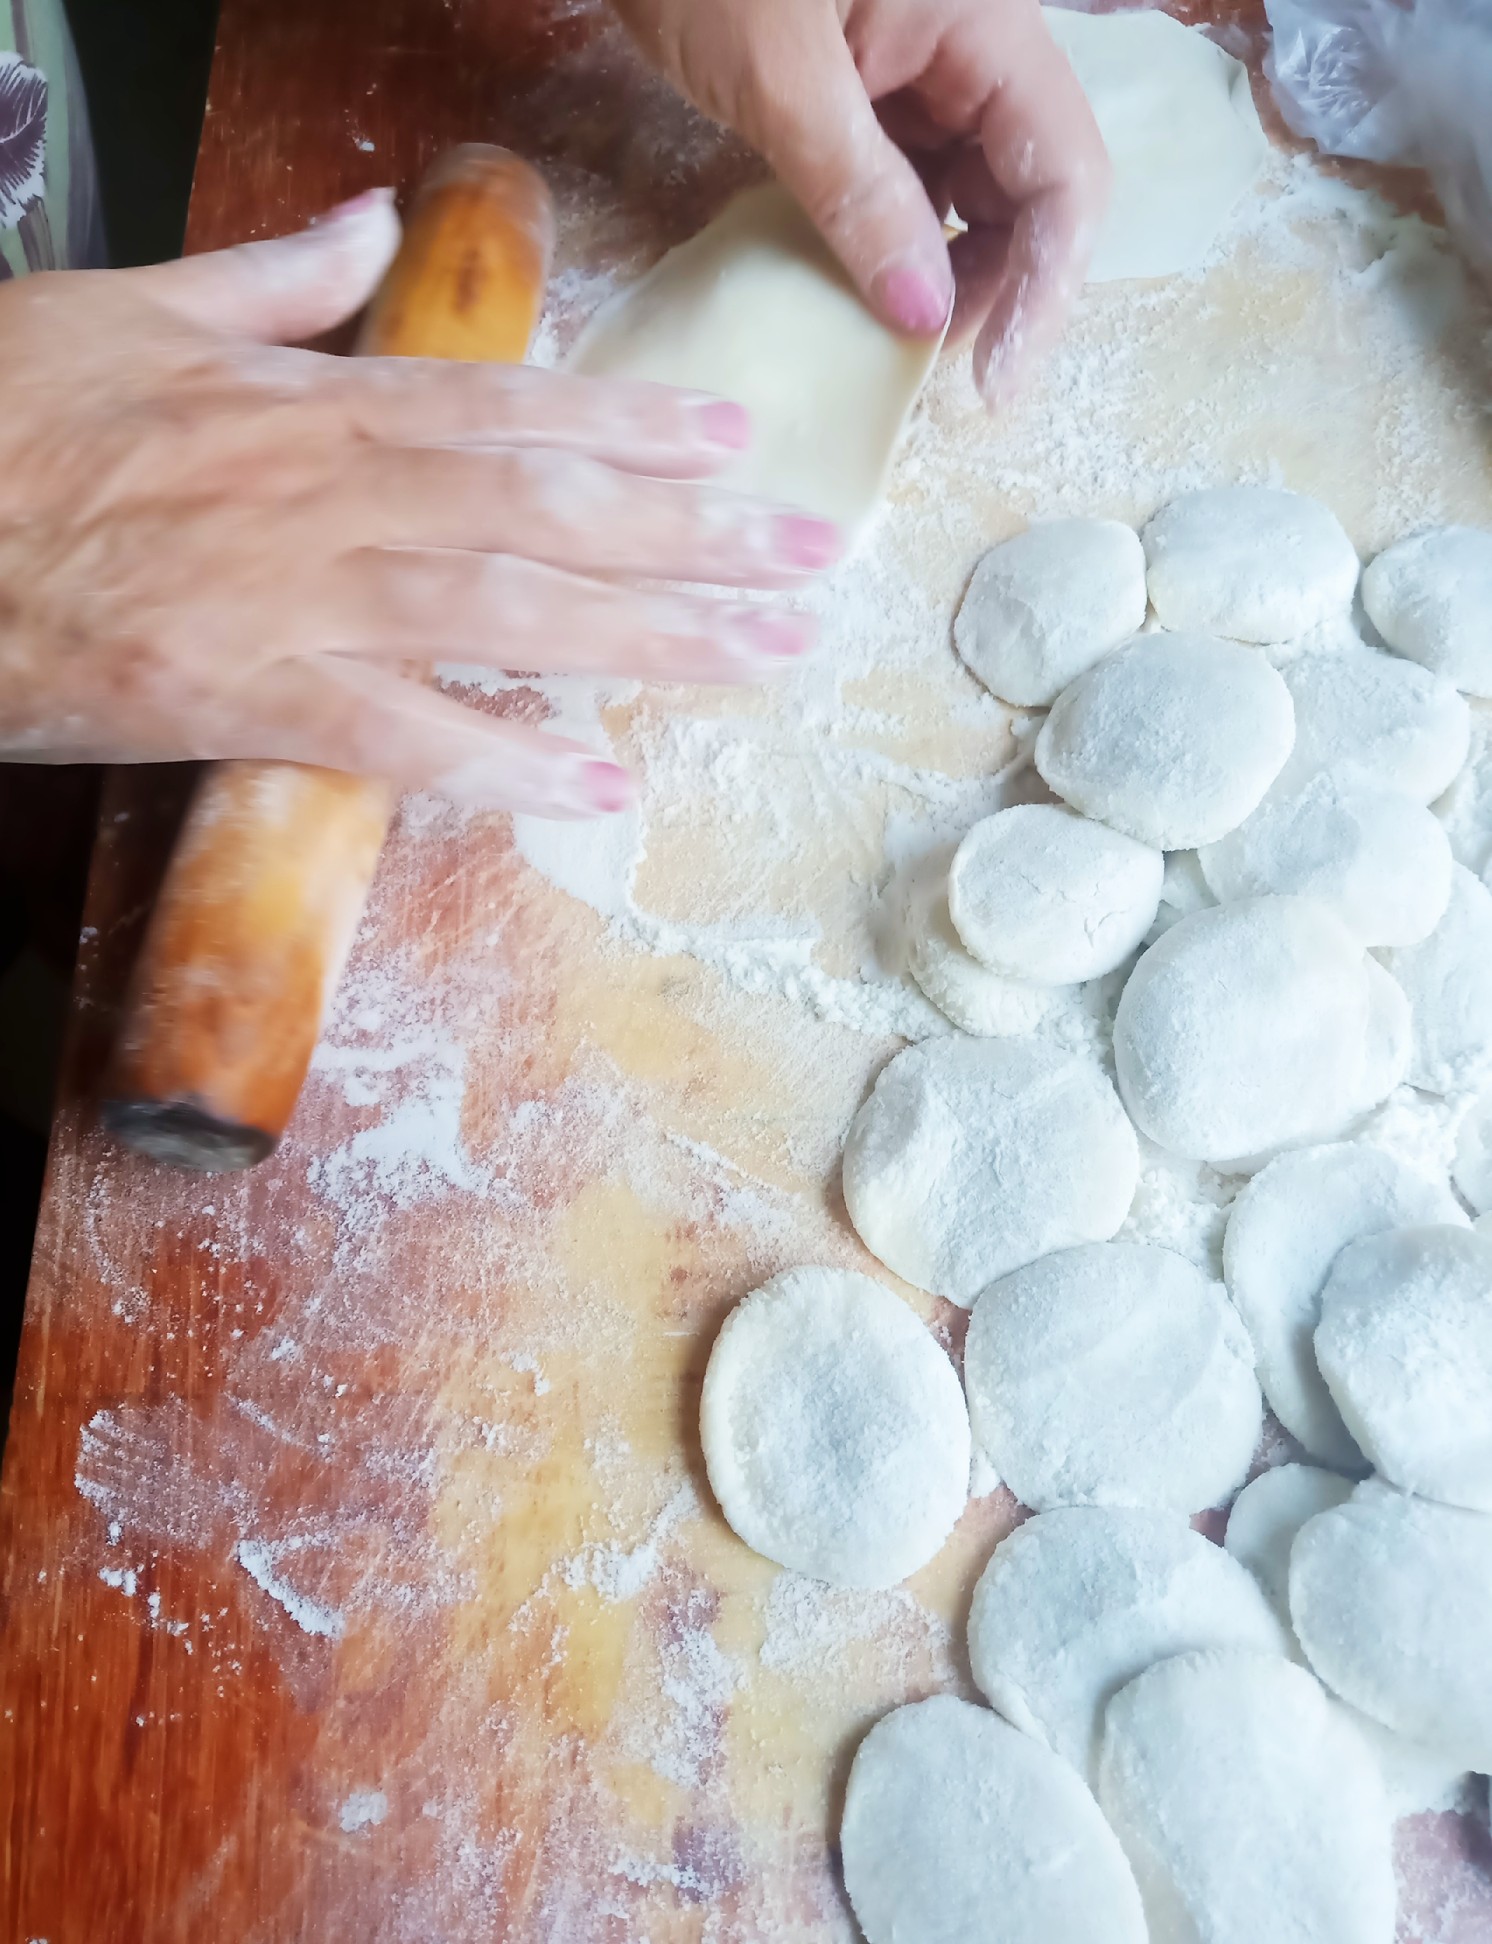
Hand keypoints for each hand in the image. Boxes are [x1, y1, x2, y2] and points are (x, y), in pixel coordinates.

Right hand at [0, 191, 839, 818]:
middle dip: (691, 534)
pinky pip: (402, 737)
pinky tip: (603, 783)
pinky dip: (506, 761)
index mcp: (307, 400)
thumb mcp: (125, 309)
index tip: (736, 437)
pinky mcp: (247, 696)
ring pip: (508, 610)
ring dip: (649, 637)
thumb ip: (263, 278)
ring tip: (762, 657)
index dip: (633, 422)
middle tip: (809, 558)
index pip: (506, 405)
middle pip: (546, 509)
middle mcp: (331, 492)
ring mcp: (297, 597)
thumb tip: (362, 225)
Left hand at [612, 0, 1108, 401]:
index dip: (1047, 284)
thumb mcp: (777, 78)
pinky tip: (864, 292)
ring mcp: (914, 60)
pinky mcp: (860, 79)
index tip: (993, 383)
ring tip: (900, 347)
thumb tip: (923, 317)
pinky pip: (904, 173)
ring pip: (967, 186)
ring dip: (946, 273)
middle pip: (1027, 184)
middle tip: (940, 378)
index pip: (1064, 168)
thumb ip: (857, 193)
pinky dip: (892, 238)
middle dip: (998, 287)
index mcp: (982, 21)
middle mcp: (968, 42)